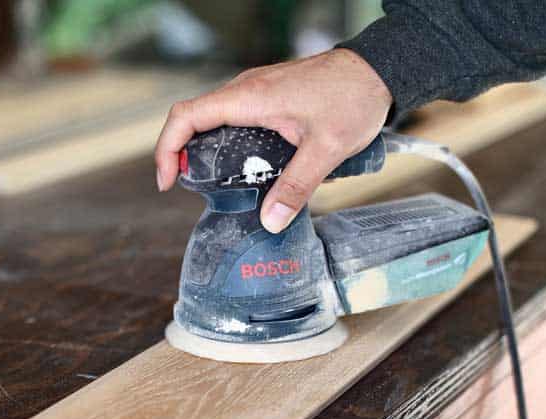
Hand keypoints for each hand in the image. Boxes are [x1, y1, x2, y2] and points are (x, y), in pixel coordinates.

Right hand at [154, 49, 392, 232]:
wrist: (378, 69)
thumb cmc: (354, 98)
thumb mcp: (326, 149)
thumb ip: (297, 187)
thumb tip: (270, 221)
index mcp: (250, 98)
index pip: (187, 116)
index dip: (167, 148)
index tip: (168, 181)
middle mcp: (246, 90)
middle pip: (194, 120)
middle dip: (183, 155)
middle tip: (193, 191)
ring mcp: (257, 91)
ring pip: (215, 119)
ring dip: (207, 149)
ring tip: (218, 184)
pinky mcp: (269, 96)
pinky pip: (236, 118)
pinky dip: (229, 142)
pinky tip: (249, 167)